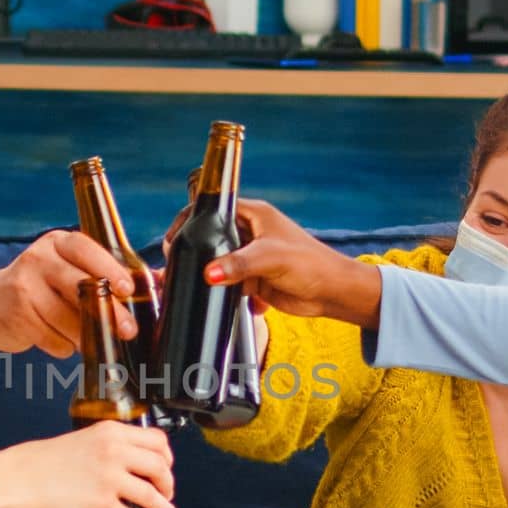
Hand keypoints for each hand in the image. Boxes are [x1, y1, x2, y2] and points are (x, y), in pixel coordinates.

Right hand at [0, 232, 138, 358]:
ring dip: (86, 336)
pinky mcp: (18, 316)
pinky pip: (54, 339)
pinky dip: (64, 346)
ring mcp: (24, 287)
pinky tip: (60, 340)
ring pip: (68, 318)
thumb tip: (159, 281)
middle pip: (79, 285)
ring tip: (94, 342)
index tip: (128, 289)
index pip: (85, 249)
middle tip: (127, 329)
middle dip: (108, 311)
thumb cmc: (41, 287)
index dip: (109, 269)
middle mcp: (38, 259)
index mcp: (57, 243)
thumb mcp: (69, 269)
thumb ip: (108, 273)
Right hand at [0, 423, 174, 507]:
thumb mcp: (84, 440)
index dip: (167, 455)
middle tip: (166, 491)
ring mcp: (109, 478)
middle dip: (168, 481)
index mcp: (111, 432)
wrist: (22, 478)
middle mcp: (114, 451)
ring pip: (151, 493)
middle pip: (159, 465)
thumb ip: (107, 447)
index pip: (156, 439)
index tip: (166, 465)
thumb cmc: (45, 461)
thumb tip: (128, 463)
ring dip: (163, 504)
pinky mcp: (101, 503)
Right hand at [189, 199, 382, 326]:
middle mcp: (250, 233)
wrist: (332, 294)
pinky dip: (223, 293)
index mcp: (255, 215)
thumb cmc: (310, 264)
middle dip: (197, 251)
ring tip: (192, 284)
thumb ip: (238, 264)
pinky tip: (216, 299)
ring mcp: (250, 258)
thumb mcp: (271, 258)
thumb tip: (208, 274)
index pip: (215, 209)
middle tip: (176, 264)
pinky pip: (229, 285)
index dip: (192, 219)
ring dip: (209, 276)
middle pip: (212, 238)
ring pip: (218, 264)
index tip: (175, 236)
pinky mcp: (253, 280)